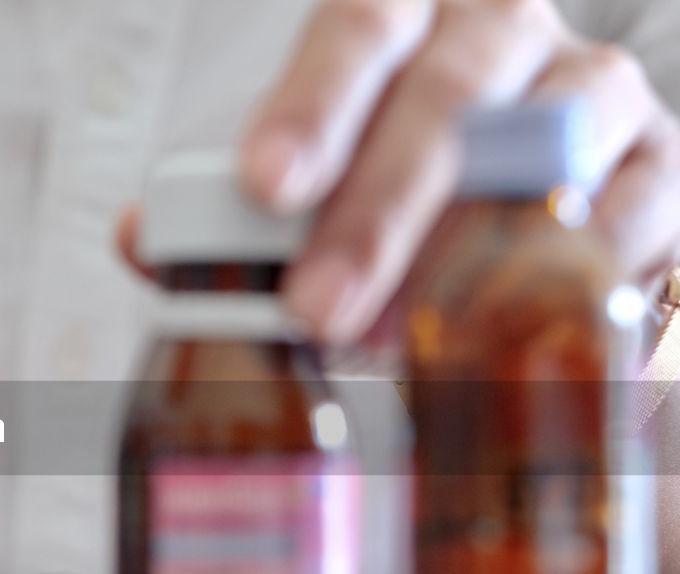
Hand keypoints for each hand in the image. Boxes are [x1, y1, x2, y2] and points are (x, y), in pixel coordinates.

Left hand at [122, 0, 679, 342]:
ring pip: (543, 154)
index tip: (263, 187)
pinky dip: (573, 280)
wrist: (524, 190)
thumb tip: (141, 240)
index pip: (357, 30)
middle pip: (448, 98)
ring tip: (393, 345)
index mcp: (406, 14)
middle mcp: (504, 31)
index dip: (311, 107)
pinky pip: (635, 213)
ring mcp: (591, 90)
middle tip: (314, 310)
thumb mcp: (306, 174)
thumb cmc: (389, 177)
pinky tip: (507, 337)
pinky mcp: (659, 160)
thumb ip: (221, 207)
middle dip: (376, 213)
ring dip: (461, 257)